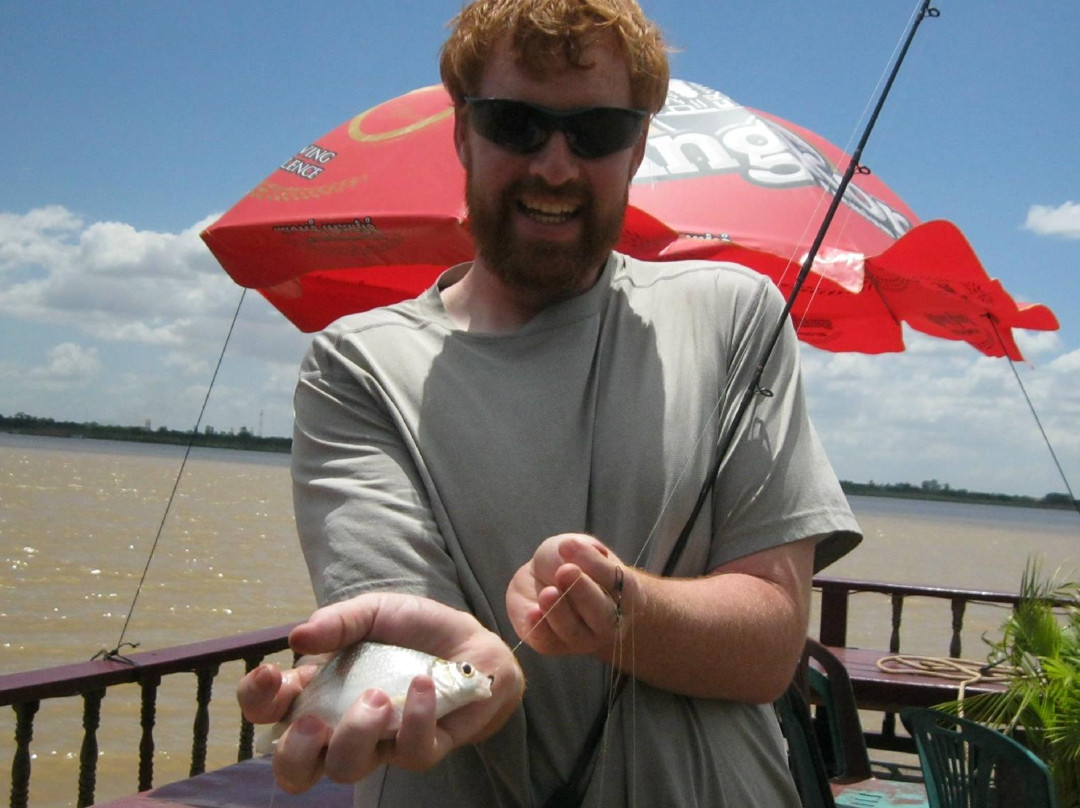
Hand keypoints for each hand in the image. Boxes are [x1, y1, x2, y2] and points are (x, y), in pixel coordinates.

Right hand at [236, 592, 523, 793]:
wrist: (473, 643)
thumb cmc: (414, 630)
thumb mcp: (373, 611)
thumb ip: (337, 621)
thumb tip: (297, 637)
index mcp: (316, 691)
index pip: (267, 712)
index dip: (256, 701)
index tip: (270, 673)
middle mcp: (340, 726)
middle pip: (294, 769)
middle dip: (295, 752)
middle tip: (315, 721)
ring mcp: (380, 742)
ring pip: (347, 768)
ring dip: (355, 734)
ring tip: (376, 697)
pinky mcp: (422, 747)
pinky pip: (409, 752)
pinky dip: (413, 718)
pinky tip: (421, 684)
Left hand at [505, 533, 642, 658]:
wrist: (543, 580)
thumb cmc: (567, 560)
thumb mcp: (573, 545)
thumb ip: (576, 548)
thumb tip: (569, 548)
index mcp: (622, 591)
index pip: (616, 580)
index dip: (595, 564)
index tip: (570, 546)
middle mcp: (607, 620)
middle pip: (601, 614)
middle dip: (582, 592)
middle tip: (565, 571)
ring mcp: (581, 637)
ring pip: (574, 631)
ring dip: (559, 611)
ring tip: (547, 592)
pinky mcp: (551, 644)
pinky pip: (548, 642)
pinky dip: (540, 629)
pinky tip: (533, 613)